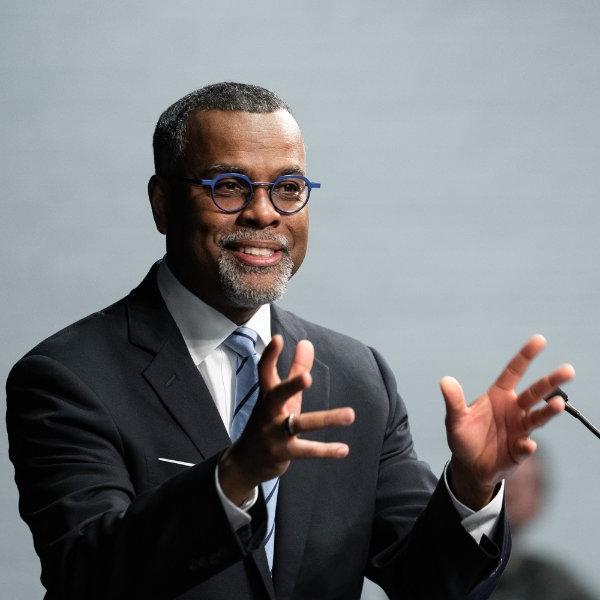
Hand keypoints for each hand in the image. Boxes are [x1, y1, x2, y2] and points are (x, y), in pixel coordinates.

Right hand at [219, 335, 354, 505]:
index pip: (265, 372)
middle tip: (307, 378)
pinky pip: (307, 450)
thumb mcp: (283, 397)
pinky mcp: (283, 453)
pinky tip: (344, 449)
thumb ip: (296, 369)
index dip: (270, 356)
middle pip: (277, 396)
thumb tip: (307, 343)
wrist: (245, 461)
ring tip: (351, 414)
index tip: (278, 338)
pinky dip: (326, 450)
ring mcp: (274, 434)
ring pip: (300, 424)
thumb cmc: (268, 421)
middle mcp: (268, 412)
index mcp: (267, 396)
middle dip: (291, 387)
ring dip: (326, 419)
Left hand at [441, 334, 574, 509]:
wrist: (469, 465)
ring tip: (559, 404)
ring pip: (537, 417)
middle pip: (535, 392)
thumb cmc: (464, 437)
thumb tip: (445, 381)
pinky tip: (527, 445)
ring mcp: (519, 429)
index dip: (525, 356)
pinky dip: (526, 446)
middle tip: (568, 370)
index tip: (540, 340)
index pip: (514, 371)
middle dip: (551, 381)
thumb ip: (453, 401)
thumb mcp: (455, 419)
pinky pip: (525, 447)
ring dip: (548, 411)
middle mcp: (513, 409)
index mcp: (498, 396)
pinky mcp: (519, 450)